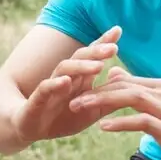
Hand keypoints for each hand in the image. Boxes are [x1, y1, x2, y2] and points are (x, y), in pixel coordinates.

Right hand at [10, 25, 121, 144]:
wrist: (29, 129)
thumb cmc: (62, 118)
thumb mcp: (91, 111)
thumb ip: (109, 98)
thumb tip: (130, 83)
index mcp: (79, 79)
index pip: (92, 56)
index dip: (103, 43)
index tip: (118, 30)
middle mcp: (65, 78)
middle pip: (80, 58)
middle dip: (96, 52)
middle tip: (114, 48)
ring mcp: (50, 87)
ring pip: (64, 70)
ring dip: (81, 66)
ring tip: (98, 66)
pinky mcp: (37, 101)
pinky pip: (44, 89)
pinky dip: (55, 85)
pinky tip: (65, 82)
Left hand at [70, 67, 160, 159]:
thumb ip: (139, 92)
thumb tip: (116, 75)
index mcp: (160, 87)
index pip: (124, 80)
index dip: (100, 85)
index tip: (78, 93)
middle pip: (123, 86)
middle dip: (95, 91)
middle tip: (71, 99)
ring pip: (129, 98)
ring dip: (102, 102)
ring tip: (80, 108)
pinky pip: (140, 121)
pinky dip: (121, 122)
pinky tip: (103, 126)